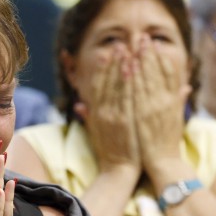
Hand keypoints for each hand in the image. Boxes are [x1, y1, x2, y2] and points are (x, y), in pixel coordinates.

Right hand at [75, 45, 140, 173]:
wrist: (118, 171)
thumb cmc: (109, 153)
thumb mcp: (95, 133)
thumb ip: (88, 117)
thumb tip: (79, 105)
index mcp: (96, 114)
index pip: (97, 87)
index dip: (102, 69)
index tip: (106, 54)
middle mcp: (104, 113)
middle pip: (108, 82)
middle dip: (114, 62)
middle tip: (119, 44)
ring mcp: (116, 116)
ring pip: (119, 85)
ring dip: (124, 65)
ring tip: (129, 49)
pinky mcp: (127, 120)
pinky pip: (130, 95)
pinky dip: (131, 80)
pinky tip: (136, 66)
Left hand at [131, 37, 188, 172]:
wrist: (162, 164)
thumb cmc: (167, 144)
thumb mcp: (177, 119)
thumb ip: (178, 101)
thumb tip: (186, 87)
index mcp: (173, 102)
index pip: (169, 74)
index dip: (162, 57)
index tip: (156, 44)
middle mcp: (164, 102)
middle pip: (156, 72)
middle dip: (149, 53)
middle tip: (143, 37)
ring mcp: (152, 108)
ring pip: (145, 78)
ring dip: (139, 59)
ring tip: (133, 44)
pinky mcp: (141, 115)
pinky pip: (134, 91)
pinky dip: (131, 76)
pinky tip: (126, 64)